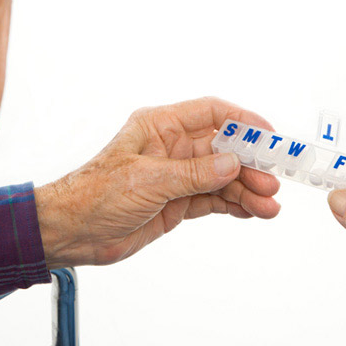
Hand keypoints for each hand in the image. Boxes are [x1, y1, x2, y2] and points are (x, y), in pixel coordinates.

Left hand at [35, 97, 280, 268]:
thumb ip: (192, 173)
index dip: (242, 122)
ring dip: (246, 189)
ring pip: (222, 177)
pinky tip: (251, 211)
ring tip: (268, 206)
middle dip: (249, 164)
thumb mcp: (147, 180)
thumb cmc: (95, 194)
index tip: (268, 136)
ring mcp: (176, 175)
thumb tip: (231, 164)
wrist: (72, 231)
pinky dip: (234, 204)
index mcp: (160, 126)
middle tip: (272, 181)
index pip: (211, 113)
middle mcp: (172, 147)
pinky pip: (213, 199)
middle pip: (223, 148)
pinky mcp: (177, 201)